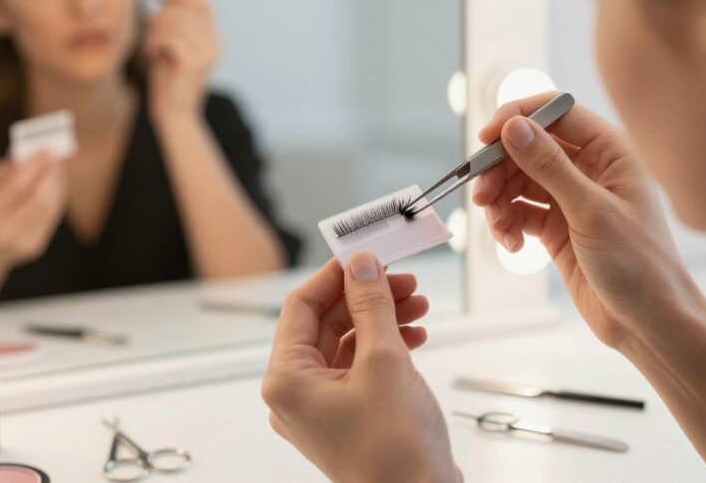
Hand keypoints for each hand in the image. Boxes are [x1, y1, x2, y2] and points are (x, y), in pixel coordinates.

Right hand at [0, 152, 67, 268]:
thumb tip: (27, 157)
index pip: (14, 187)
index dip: (33, 167)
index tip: (44, 150)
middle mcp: (1, 230)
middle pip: (36, 199)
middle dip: (49, 174)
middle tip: (54, 157)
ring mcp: (20, 241)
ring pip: (47, 208)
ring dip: (56, 184)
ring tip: (57, 167)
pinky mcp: (34, 247)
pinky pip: (50, 217)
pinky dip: (56, 197)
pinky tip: (56, 184)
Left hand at [144, 0, 220, 121]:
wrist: (174, 113)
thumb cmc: (169, 80)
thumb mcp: (173, 46)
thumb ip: (175, 24)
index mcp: (213, 40)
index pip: (204, 4)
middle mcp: (215, 45)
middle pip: (184, 11)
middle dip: (160, 15)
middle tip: (148, 29)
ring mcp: (207, 55)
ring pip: (174, 22)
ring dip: (154, 31)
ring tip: (151, 45)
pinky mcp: (194, 64)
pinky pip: (169, 38)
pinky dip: (154, 42)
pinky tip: (152, 54)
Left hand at [262, 254, 459, 482]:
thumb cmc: (395, 451)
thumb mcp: (384, 361)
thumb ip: (371, 305)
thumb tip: (362, 265)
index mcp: (287, 380)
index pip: (301, 306)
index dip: (334, 275)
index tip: (365, 255)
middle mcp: (296, 395)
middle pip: (325, 323)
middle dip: (367, 297)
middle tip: (403, 280)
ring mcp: (320, 409)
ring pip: (346, 344)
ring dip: (382, 319)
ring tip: (418, 306)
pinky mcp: (347, 417)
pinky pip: (358, 368)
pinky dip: (385, 347)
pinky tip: (415, 335)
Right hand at [473, 93, 704, 348]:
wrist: (649, 323)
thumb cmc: (639, 265)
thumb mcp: (591, 211)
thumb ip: (549, 166)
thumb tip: (513, 126)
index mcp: (611, 152)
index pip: (555, 113)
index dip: (517, 119)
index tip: (485, 138)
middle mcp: (590, 169)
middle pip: (528, 149)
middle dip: (500, 169)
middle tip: (482, 195)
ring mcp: (572, 199)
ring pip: (519, 182)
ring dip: (500, 201)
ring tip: (499, 228)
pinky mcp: (558, 229)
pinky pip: (520, 213)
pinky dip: (508, 225)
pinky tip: (513, 245)